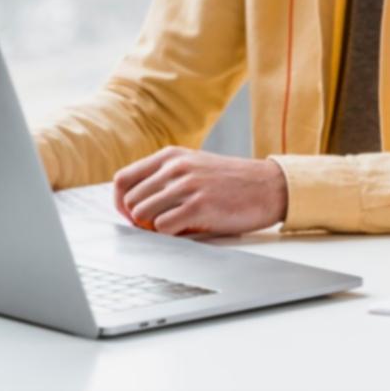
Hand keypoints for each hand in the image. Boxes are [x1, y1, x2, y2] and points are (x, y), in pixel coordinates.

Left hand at [112, 148, 288, 236]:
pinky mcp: (199, 207)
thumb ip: (165, 176)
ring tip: (174, 227)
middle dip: (137, 219)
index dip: (120, 202)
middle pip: (130, 201)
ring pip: (142, 215)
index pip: (123, 179)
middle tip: (156, 226)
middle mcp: (176, 167)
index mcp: (171, 155)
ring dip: (153, 227)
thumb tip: (132, 204)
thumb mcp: (194, 165)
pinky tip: (188, 230)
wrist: (269, 186)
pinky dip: (170, 235)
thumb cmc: (231, 181)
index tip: (130, 215)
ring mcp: (187, 186)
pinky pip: (163, 228)